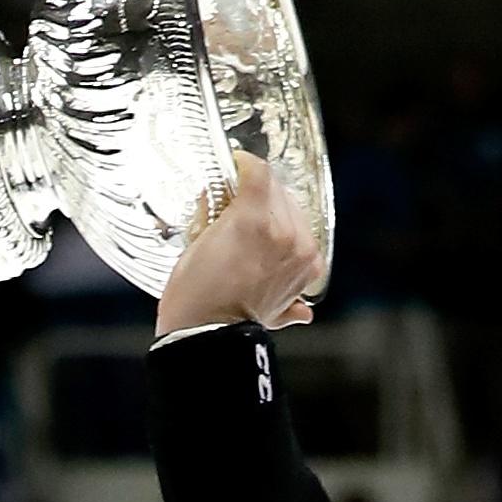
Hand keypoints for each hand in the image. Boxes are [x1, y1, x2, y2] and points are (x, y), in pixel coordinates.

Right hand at [154, 151, 324, 336]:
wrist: (208, 337)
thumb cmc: (192, 296)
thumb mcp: (195, 243)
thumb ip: (214, 213)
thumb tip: (218, 197)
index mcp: (254, 221)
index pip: (259, 172)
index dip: (244, 164)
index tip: (235, 165)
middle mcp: (286, 234)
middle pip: (279, 192)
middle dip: (258, 192)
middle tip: (236, 202)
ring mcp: (302, 254)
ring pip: (294, 214)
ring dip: (275, 215)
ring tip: (251, 230)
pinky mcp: (308, 272)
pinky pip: (304, 240)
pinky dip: (288, 239)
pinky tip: (267, 249)